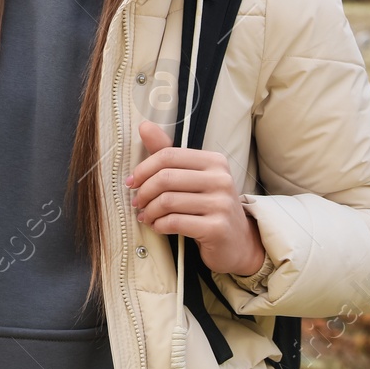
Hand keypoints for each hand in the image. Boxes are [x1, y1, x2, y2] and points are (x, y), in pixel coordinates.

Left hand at [127, 119, 265, 275]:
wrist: (238, 242)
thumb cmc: (209, 206)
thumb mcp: (192, 177)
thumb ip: (168, 154)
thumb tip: (144, 126)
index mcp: (215, 161)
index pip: (168, 156)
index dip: (144, 168)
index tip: (132, 182)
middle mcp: (221, 179)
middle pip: (166, 178)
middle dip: (144, 192)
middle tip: (137, 202)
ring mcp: (221, 204)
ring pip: (168, 201)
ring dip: (149, 211)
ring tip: (146, 216)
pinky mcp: (217, 228)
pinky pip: (175, 222)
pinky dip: (159, 225)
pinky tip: (157, 226)